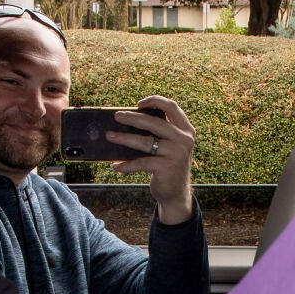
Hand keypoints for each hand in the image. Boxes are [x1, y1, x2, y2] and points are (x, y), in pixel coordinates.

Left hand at [109, 95, 195, 223]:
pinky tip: (116, 165)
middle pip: (154, 122)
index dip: (155, 101)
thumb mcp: (169, 146)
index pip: (172, 107)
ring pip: (145, 142)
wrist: (176, 193)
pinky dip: (126, 164)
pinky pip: (141, 162)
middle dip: (133, 117)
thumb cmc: (167, 165)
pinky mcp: (166, 167)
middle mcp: (183, 139)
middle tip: (117, 116)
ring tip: (109, 136)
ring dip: (124, 138)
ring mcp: (176, 153)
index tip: (139, 103)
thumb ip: (159, 132)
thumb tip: (128, 120)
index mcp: (185, 129)